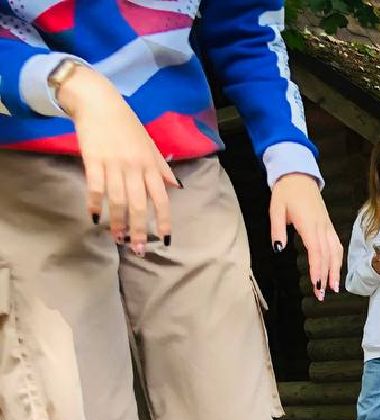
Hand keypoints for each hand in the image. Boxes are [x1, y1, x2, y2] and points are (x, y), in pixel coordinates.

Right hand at [58, 65, 177, 254]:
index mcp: (150, 165)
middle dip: (140, 229)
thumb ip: (161, 167)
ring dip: (117, 221)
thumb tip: (176, 187)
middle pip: (140, 204)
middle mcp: (135, 167)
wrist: (98, 101)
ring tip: (118, 238)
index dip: (164, 220)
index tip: (166, 240)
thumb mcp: (149, 144)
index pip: (162, 198)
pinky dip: (95, 203)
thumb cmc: (126, 124)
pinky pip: (96, 186)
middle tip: (138, 249)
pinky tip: (95, 217)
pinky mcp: (93, 159)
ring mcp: (114, 164)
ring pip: (118, 199)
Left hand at [269, 174, 343, 299]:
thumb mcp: (275, 209)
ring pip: (336, 252)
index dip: (318, 270)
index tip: (316, 285)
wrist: (299, 175)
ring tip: (334, 287)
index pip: (316, 252)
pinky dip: (337, 259)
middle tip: (323, 294)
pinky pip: (337, 245)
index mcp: (308, 224)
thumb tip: (279, 248)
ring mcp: (327, 226)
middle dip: (327, 277)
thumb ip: (277, 230)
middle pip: (328, 256)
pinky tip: (335, 269)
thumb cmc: (286, 192)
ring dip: (335, 270)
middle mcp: (321, 227)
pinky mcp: (328, 226)